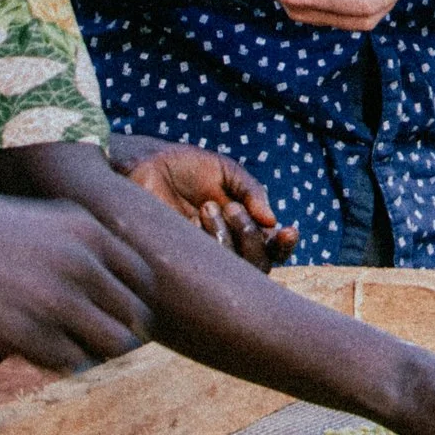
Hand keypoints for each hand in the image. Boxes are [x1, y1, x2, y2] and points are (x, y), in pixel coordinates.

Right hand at [0, 190, 154, 375]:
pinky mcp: (25, 335)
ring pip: (110, 346)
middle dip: (120, 334)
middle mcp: (81, 263)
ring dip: (96, 356)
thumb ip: (74, 245)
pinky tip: (41, 358)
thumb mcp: (36, 219)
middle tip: (98, 344)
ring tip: (71, 353)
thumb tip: (102, 278)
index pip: (143, 278)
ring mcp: (56, 300)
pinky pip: (71, 365)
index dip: (135, 302)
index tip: (120, 315)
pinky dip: (64, 367)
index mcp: (87, 230)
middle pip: (134, 317)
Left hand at [107, 135, 300, 271]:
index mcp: (240, 226)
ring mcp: (205, 258)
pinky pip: (212, 268)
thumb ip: (252, 191)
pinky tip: (199, 215)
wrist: (146, 164)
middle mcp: (226, 247)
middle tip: (233, 207)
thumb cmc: (185, 166)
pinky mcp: (183, 262)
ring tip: (209, 206)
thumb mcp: (225, 172)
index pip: (270, 248)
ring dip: (231, 235)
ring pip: (237, 270)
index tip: (288, 231)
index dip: (284, 246)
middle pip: (260, 265)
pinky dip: (214, 239)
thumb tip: (272, 221)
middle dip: (253, 238)